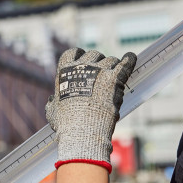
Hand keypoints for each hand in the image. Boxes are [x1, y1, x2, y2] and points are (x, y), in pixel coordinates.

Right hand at [46, 48, 136, 171]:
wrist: (82, 130)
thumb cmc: (66, 124)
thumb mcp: (53, 113)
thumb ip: (53, 104)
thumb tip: (52, 101)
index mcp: (65, 71)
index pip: (73, 53)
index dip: (80, 56)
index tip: (85, 60)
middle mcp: (82, 66)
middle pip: (94, 55)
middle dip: (98, 62)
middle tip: (102, 74)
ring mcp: (99, 70)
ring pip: (110, 60)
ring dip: (113, 67)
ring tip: (115, 76)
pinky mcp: (114, 78)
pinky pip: (126, 63)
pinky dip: (129, 59)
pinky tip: (131, 57)